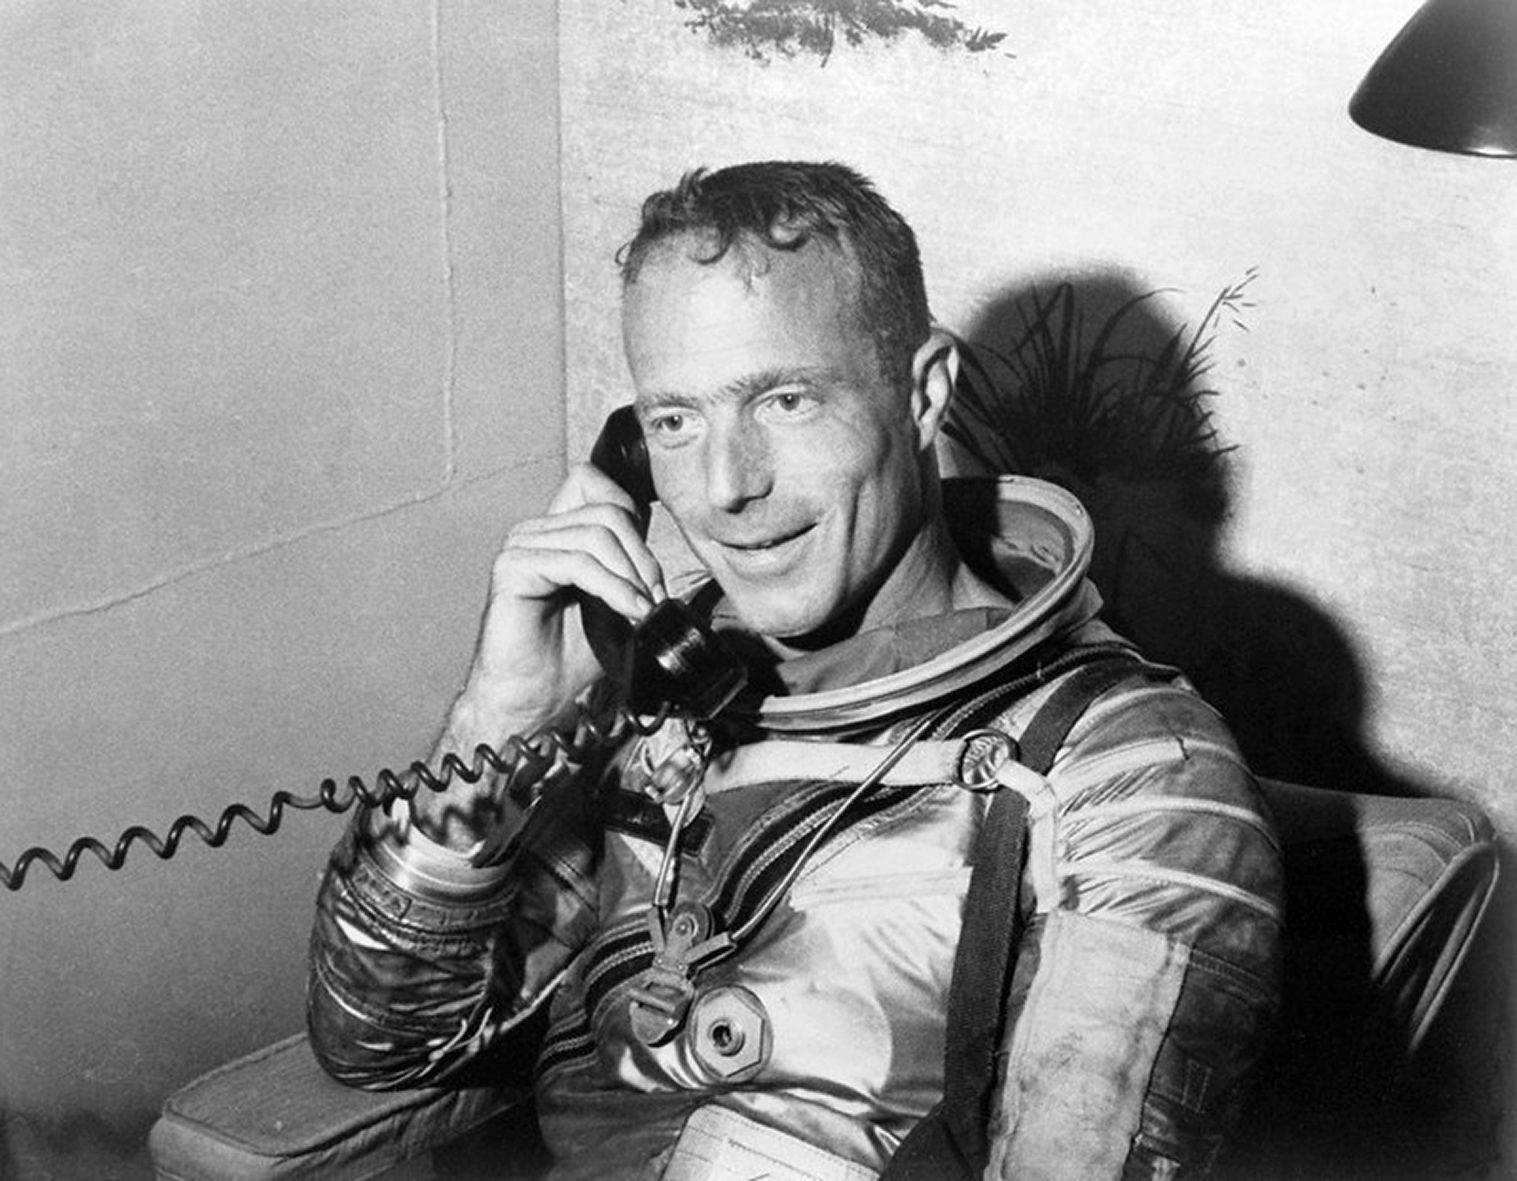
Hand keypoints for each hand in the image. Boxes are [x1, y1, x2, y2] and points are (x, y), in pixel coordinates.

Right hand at [414, 463, 666, 847]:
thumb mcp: (617, 605)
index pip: (596, 482)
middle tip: (654, 600)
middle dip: (643, 556)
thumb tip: (670, 560)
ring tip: (640, 611)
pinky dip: (611, 587)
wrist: (533, 700)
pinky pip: (576, 561)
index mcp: (559, 531)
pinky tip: (627, 612)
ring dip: (630, 576)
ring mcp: (521, 546)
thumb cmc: (569, 658)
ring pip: (595, 534)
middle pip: (607, 510)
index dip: (632, 516)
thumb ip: (633, 572)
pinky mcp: (513, 568)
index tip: (650, 573)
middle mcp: (537, 531)